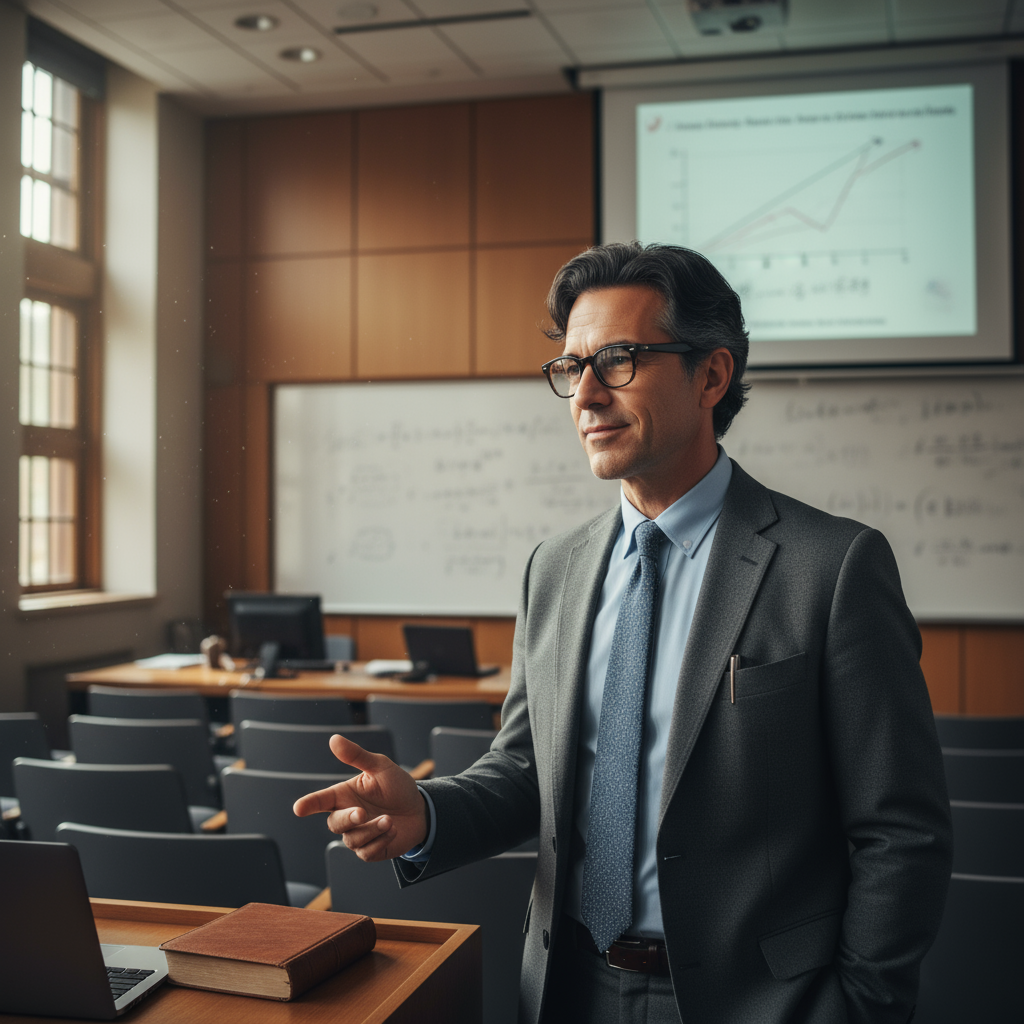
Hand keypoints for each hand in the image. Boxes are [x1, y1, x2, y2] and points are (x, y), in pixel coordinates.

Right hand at [292, 734, 427, 860]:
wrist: (420, 809)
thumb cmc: (397, 786)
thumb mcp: (380, 766)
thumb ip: (357, 755)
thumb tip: (334, 739)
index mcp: (345, 795)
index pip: (321, 800)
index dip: (309, 804)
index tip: (299, 808)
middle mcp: (347, 815)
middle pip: (334, 824)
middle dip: (347, 819)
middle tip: (362, 813)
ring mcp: (358, 835)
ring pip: (352, 840)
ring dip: (372, 830)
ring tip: (389, 820)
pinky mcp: (370, 850)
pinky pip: (366, 852)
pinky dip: (381, 841)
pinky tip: (393, 830)